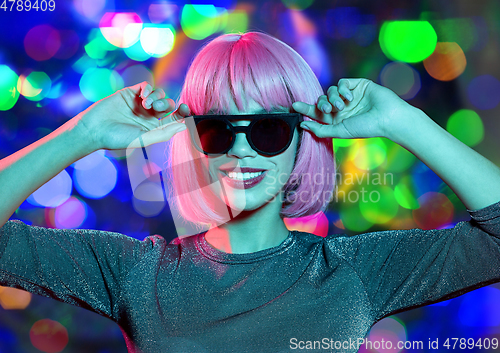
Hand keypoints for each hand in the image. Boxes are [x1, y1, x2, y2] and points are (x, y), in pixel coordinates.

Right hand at [75, 81, 189, 149]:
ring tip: (145, 104)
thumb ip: (165, 132)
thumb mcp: (145, 138)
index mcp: (155, 128)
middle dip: (167, 104)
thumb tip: (184, 127)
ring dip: (156, 97)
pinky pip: (146, 86)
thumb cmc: (119, 138)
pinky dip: (148, 89)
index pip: (175, 118)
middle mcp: (149, 115)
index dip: (183, 112)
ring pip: (159, 94)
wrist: (94, 129)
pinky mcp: (130, 93)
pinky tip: (142, 97)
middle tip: (157, 108)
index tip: (185, 109)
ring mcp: (140, 103)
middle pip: (168, 104)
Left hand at [292, 78, 416, 141]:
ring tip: (342, 106)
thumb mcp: (339, 131)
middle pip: (321, 101)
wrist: (387, 117)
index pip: (317, 113)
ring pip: (330, 91)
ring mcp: (350, 96)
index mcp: (337, 120)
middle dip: (320, 104)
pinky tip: (350, 97)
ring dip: (332, 97)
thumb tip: (302, 125)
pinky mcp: (358, 85)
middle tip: (326, 109)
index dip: (305, 109)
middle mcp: (342, 108)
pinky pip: (342, 83)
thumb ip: (320, 129)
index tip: (294, 105)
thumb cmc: (365, 128)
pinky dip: (342, 89)